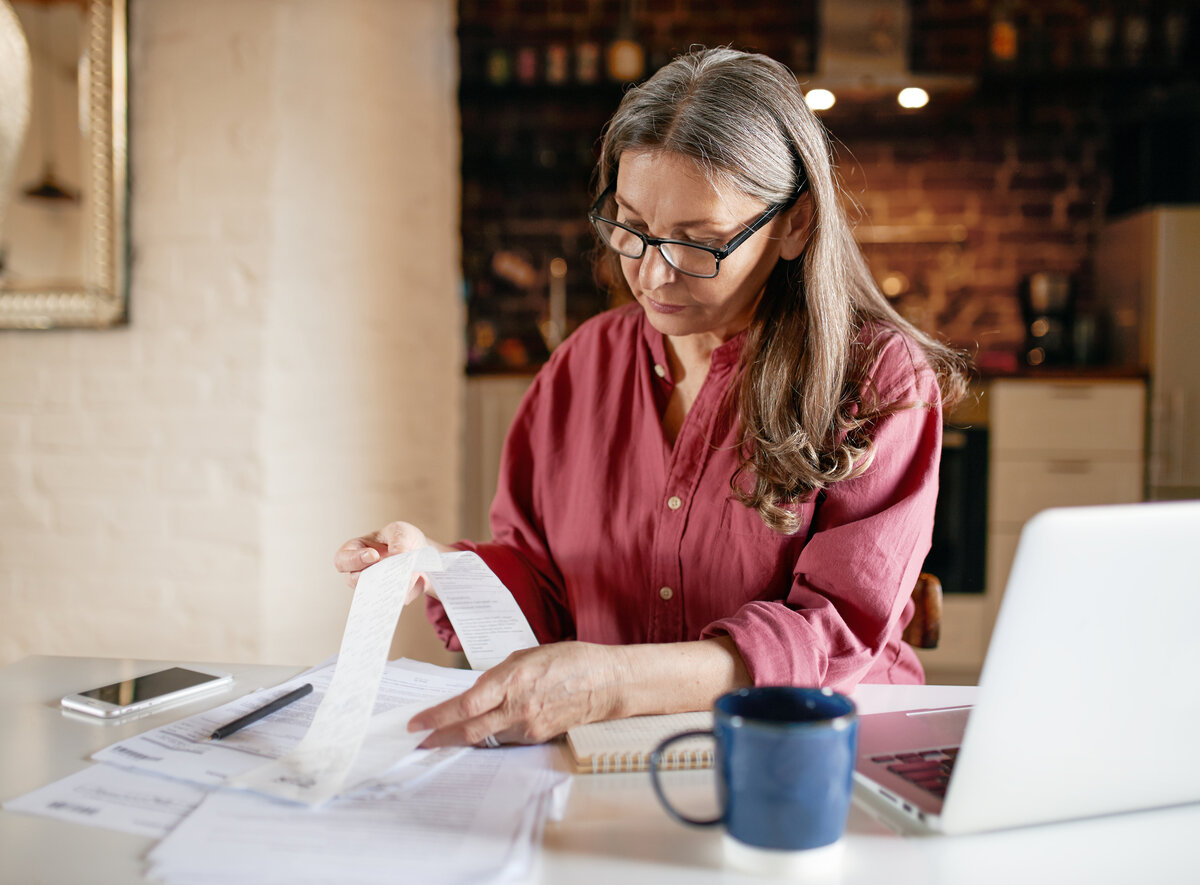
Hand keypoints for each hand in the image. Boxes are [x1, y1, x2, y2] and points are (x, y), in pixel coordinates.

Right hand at [333, 521, 431, 600]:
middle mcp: (360, 572)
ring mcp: (374, 587)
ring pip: (374, 594)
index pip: (342, 559)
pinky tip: (418, 581)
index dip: (354, 560)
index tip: (374, 556)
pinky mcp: (391, 597)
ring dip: (390, 586)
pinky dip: (406, 592)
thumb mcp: (401, 531)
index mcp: (355, 550)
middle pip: (354, 581)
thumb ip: (398, 540)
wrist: (421, 553)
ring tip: (406, 577)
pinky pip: (395, 600)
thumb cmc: (402, 538)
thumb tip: (397, 555)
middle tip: (390, 570)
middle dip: (372, 576)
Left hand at [408, 642, 625, 746]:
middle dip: (439, 737)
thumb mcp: (526, 656)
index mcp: (512, 680)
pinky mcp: (536, 737)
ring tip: (439, 737)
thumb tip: (475, 692)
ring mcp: (527, 726)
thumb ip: (498, 676)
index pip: (465, 705)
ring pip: (483, 738)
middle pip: (468, 730)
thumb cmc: (568, 661)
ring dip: (459, 738)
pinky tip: (475, 733)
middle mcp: (517, 708)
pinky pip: (503, 739)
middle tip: (418, 741)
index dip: (437, 717)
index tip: (417, 723)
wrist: (605, 683)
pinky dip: (485, 737)